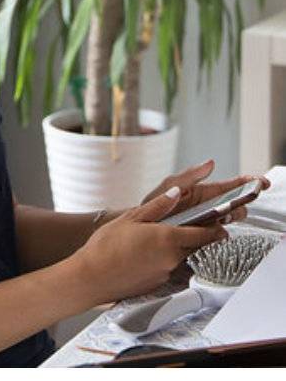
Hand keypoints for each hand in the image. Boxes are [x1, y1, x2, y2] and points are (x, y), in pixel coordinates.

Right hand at [72, 187, 227, 304]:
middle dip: (202, 239)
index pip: (206, 234)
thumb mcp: (130, 219)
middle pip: (199, 248)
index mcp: (169, 238)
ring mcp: (166, 273)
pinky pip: (169, 270)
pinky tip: (147, 256)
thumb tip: (177, 192)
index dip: (216, 228)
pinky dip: (165, 262)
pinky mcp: (158, 285)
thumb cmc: (105, 247)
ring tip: (162, 242)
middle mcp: (173, 258)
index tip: (221, 223)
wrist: (90, 278)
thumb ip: (157, 206)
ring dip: (181, 250)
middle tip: (198, 229)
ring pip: (184, 259)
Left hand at [141, 159, 270, 224]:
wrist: (140, 227)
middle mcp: (210, 207)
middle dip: (243, 201)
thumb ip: (189, 176)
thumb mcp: (169, 186)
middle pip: (237, 203)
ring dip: (232, 215)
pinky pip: (219, 236)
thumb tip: (210, 163)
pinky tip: (216, 229)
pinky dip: (221, 232)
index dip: (249, 182)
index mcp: (205, 192)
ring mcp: (208, 223)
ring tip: (223, 214)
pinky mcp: (204, 237)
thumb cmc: (153, 205)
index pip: (232, 186)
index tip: (260, 182)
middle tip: (240, 201)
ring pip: (231, 219)